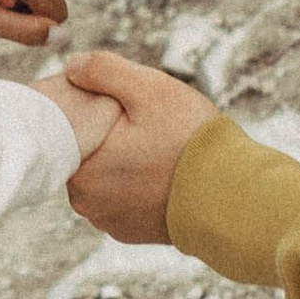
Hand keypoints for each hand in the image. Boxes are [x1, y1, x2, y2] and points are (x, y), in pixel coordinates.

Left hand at [45, 47, 216, 243]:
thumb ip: (103, 70)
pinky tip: (160, 171)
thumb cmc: (191, 142)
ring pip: (102, 176)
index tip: (116, 102)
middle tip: (142, 122)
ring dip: (120, 159)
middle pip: (85, 152)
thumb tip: (72, 66)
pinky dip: (134, 184)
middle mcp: (86, 202)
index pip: (67, 129)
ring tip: (155, 146)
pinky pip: (121, 199)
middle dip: (106, 134)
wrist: (232, 198)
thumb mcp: (150, 89)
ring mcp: (109, 221)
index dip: (89, 108)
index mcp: (81, 169)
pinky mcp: (130, 233)